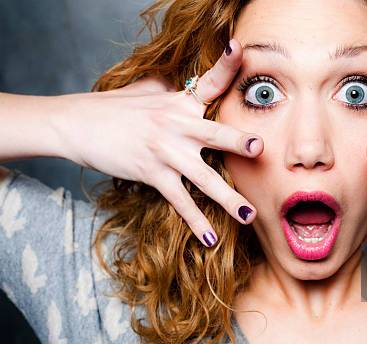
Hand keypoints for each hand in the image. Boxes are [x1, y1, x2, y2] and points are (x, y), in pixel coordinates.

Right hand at [56, 39, 261, 247]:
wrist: (75, 124)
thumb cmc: (113, 108)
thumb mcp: (146, 92)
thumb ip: (174, 93)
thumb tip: (191, 89)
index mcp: (178, 102)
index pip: (207, 82)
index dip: (226, 66)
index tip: (241, 50)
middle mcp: (176, 124)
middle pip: (214, 133)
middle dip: (239, 142)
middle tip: (261, 149)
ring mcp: (164, 151)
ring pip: (203, 177)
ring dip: (228, 198)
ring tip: (249, 215)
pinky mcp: (151, 173)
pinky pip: (180, 201)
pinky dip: (196, 221)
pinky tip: (211, 238)